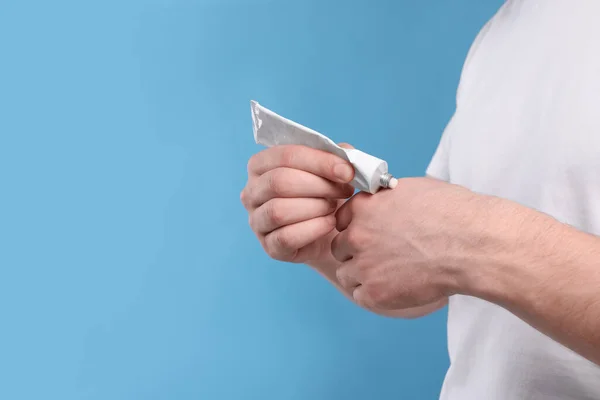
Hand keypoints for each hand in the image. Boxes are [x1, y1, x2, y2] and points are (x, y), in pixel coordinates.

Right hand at [241, 145, 354, 263]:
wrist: (330, 233)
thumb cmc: (326, 194)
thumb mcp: (332, 170)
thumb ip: (337, 157)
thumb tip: (345, 156)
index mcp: (261, 165)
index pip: (285, 156)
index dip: (319, 162)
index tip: (347, 172)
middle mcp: (251, 192)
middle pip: (279, 182)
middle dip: (318, 185)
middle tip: (344, 191)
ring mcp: (256, 221)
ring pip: (279, 210)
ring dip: (315, 207)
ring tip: (334, 207)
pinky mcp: (269, 246)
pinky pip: (286, 237)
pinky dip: (313, 229)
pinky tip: (330, 223)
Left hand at [331, 177, 486, 310]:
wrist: (472, 245)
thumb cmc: (452, 214)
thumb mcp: (413, 190)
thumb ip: (387, 199)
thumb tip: (383, 202)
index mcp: (364, 207)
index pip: (341, 220)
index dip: (355, 228)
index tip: (369, 235)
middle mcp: (357, 235)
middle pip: (339, 248)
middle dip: (355, 252)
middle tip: (380, 257)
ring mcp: (364, 265)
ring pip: (346, 274)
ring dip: (362, 275)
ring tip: (390, 275)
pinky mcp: (375, 293)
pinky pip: (359, 296)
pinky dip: (374, 295)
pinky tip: (394, 288)